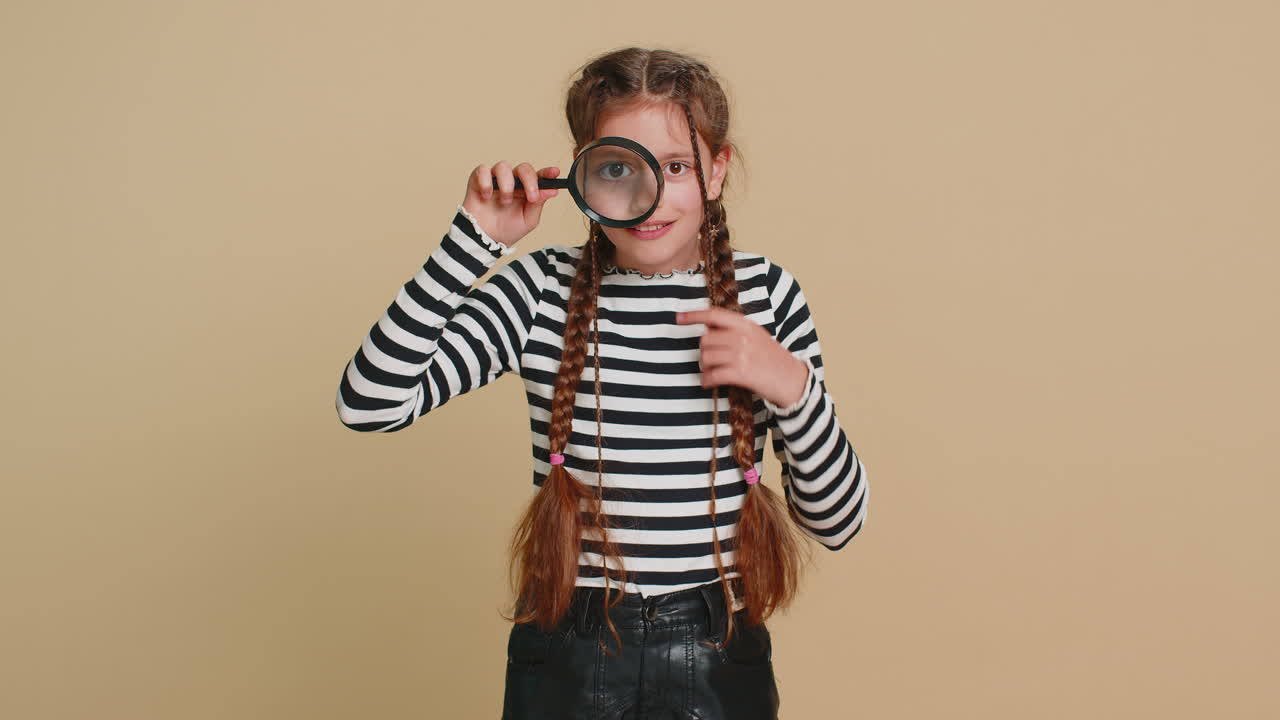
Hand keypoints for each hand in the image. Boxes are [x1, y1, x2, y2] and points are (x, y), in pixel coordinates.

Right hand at [460, 161, 560, 247]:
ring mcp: (495, 179)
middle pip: (523, 168)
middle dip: (530, 180)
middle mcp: (512, 181)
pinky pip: (482, 170)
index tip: (554, 173)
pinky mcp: (478, 180)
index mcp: (527, 189)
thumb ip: (539, 203)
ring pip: (503, 166)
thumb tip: (552, 190)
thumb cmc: (507, 229)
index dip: (547, 172)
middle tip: (531, 196)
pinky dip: (486, 182)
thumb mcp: (528, 220)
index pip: (539, 176)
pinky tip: (487, 196)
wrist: (485, 239)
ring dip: (507, 185)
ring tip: (505, 201)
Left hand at [676, 308, 808, 407]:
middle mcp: (743, 337)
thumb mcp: (757, 336)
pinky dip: (707, 380)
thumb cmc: (772, 359)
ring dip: (704, 367)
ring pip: (706, 357)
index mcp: (746, 325)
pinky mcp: (742, 373)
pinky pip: (713, 374)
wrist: (792, 380)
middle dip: (703, 352)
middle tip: (709, 361)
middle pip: (706, 340)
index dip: (694, 315)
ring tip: (710, 372)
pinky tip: (709, 383)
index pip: (714, 315)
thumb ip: (735, 331)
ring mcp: (742, 354)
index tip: (678, 317)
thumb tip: (708, 330)